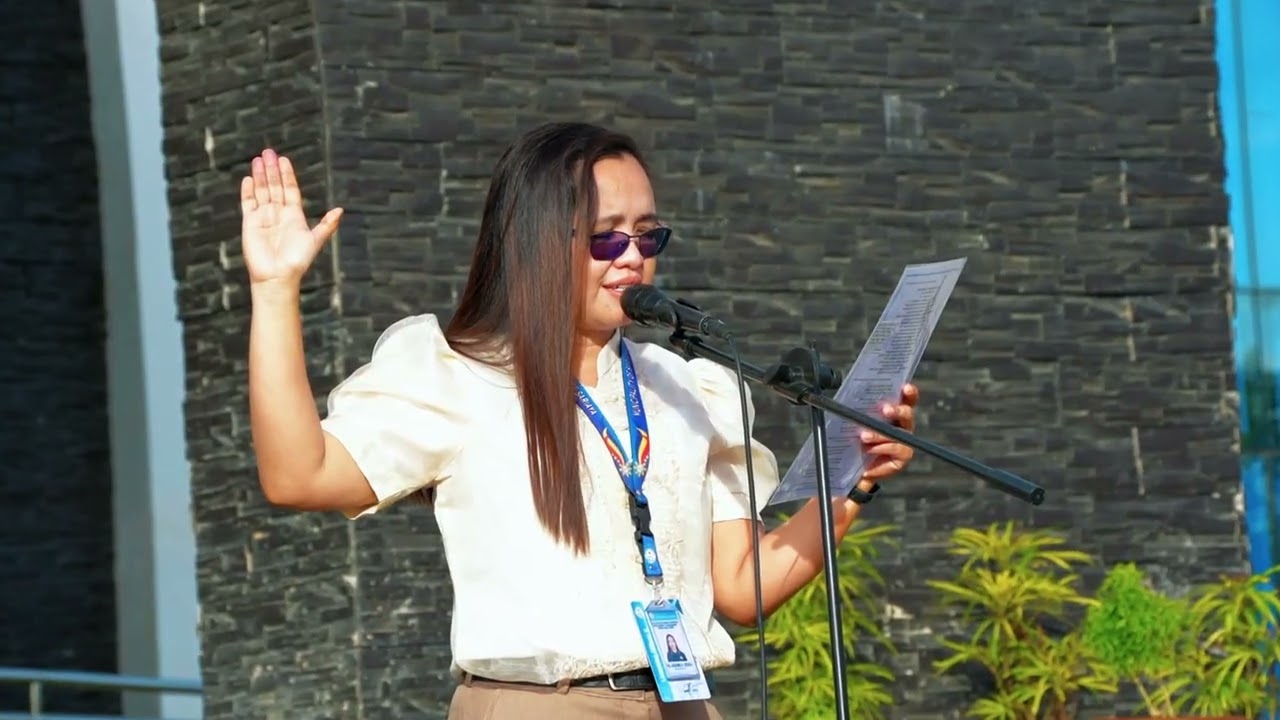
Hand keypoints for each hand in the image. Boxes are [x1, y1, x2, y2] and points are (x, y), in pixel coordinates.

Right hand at [239, 149, 342, 287]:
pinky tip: (249, 178)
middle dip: (272, 170)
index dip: (287, 175)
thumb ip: (327, 225)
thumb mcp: (315, 240)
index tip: (284, 160)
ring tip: (258, 159)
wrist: (278, 275)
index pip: (290, 190)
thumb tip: (340, 210)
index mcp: (294, 216)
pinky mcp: (249, 223)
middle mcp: (278, 214)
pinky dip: (247, 191)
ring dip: (260, 176)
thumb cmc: (298, 260)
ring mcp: (263, 217)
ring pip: (261, 191)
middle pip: (274, 187)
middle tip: (268, 152)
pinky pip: (248, 203)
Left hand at [858, 383, 918, 480]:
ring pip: (899, 434)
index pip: (906, 399)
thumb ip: (856, 411)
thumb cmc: (857, 438)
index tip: (905, 387)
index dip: (909, 393)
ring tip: (864, 436)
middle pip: (906, 414)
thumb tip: (848, 396)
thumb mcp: (854, 423)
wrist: (856, 465)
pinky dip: (881, 448)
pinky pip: (896, 450)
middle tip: (885, 410)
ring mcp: (905, 440)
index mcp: (895, 412)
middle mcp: (903, 424)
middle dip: (897, 410)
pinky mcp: (904, 456)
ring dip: (880, 434)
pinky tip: (869, 450)